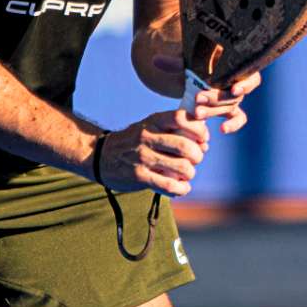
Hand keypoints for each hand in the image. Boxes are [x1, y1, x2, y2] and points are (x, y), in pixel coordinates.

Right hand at [94, 109, 211, 196]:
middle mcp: (147, 137)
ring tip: (187, 173)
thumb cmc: (135, 141)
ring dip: (190, 173)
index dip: (199, 129)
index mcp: (153, 121)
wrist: (100, 156)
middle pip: (186, 146)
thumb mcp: (151, 126)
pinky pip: (170, 185)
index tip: (202, 138)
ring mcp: (143, 157)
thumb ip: (176, 130)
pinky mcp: (139, 176)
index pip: (182, 118)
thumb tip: (205, 143)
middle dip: (198, 155)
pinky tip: (182, 187)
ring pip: (182, 167)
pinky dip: (182, 188)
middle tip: (196, 159)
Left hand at [152, 46, 264, 134]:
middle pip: (235, 93)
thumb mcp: (187, 60)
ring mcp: (234, 94)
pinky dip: (233, 125)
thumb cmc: (195, 60)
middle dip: (216, 98)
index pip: (250, 74)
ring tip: (197, 114)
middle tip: (198, 99)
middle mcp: (238, 79)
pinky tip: (221, 130)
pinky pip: (238, 117)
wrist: (194, 69)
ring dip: (214, 111)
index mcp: (234, 63)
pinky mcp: (230, 107)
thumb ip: (175, 62)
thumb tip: (156, 60)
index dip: (245, 83)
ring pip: (230, 106)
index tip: (233, 90)